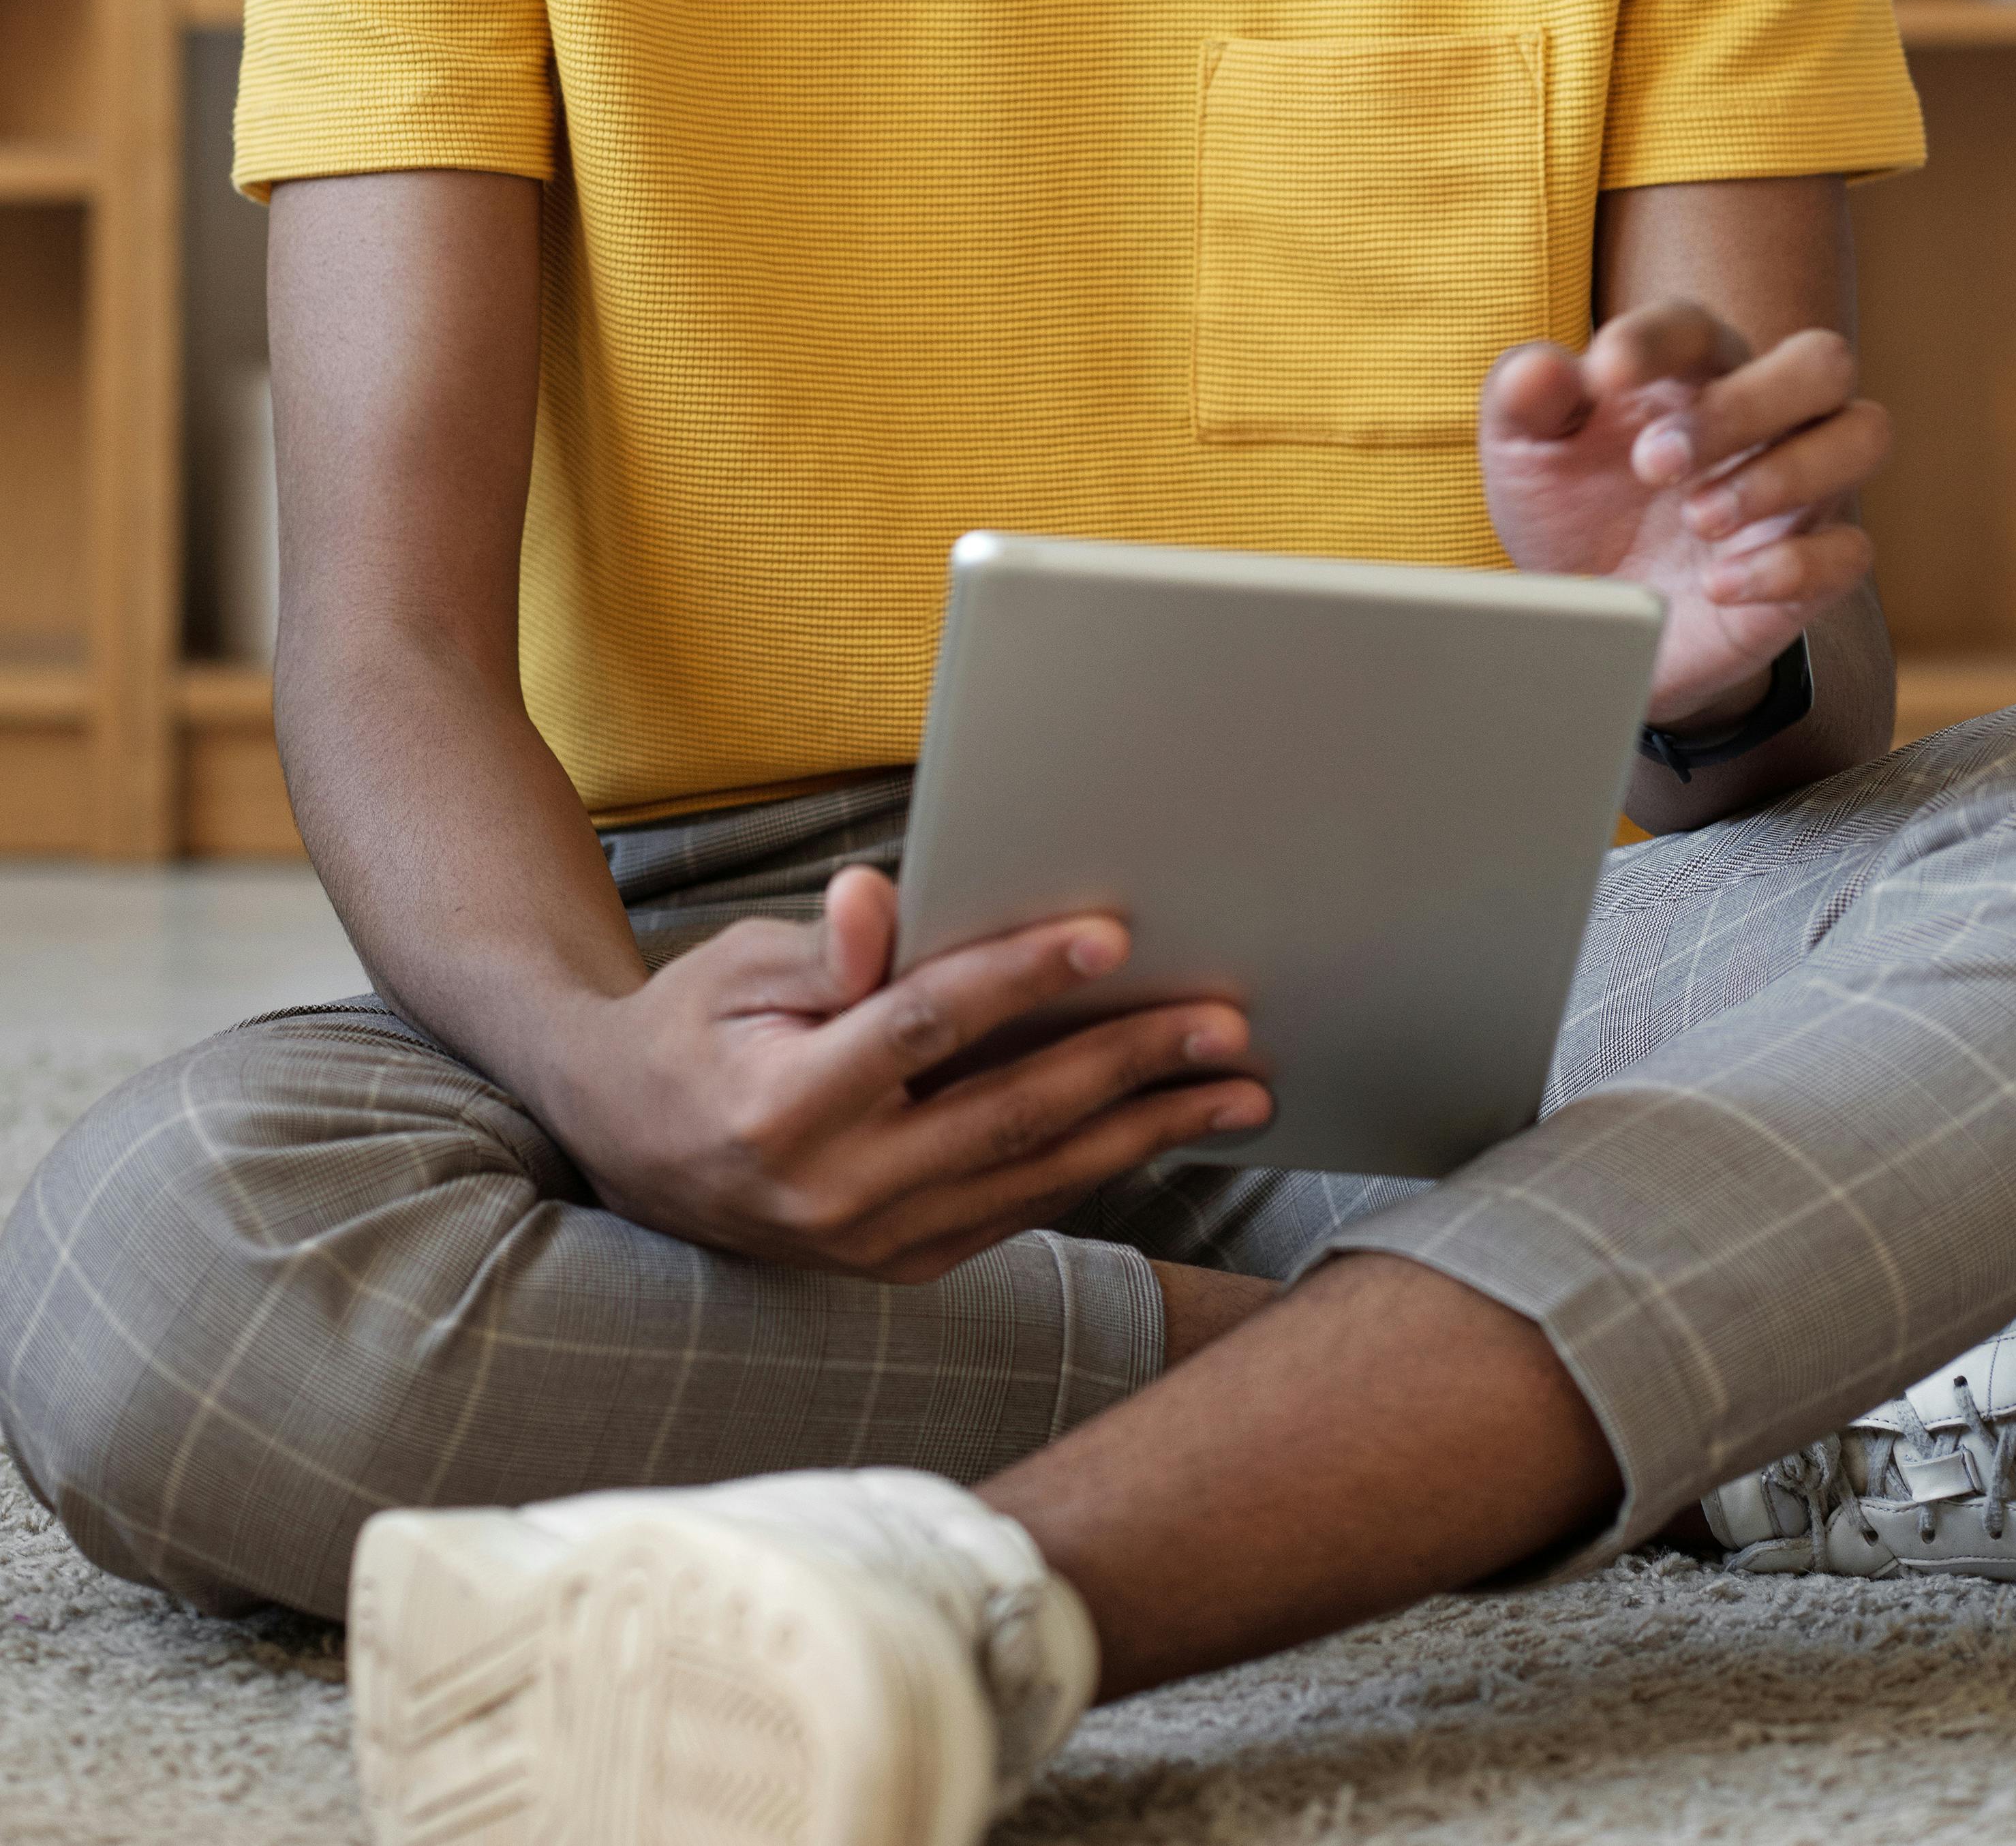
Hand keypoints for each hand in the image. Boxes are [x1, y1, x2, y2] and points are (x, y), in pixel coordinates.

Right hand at [538, 867, 1273, 1281]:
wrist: (628, 1145)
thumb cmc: (691, 1028)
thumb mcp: (735, 967)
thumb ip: (823, 949)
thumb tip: (881, 899)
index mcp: (785, 1106)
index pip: (926, 1028)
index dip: (1019, 978)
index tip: (1110, 937)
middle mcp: (834, 1191)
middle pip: (1008, 1116)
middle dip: (1129, 1066)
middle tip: (1225, 1025)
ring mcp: (870, 1243)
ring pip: (1032, 1179)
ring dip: (1145, 1131)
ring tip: (1238, 1091)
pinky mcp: (898, 1265)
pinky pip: (1015, 1210)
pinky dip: (1094, 1167)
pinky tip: (1164, 1128)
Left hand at [1477, 299, 1890, 730]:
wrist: (1599, 626)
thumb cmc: (1572, 513)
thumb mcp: (1527, 457)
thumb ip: (1524, 402)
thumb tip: (1538, 370)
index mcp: (1690, 371)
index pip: (1696, 326)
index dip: (1655, 340)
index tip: (1603, 376)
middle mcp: (1762, 417)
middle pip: (1819, 362)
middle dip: (1744, 405)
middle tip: (1654, 463)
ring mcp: (1799, 491)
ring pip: (1862, 435)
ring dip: (1784, 473)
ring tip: (1697, 519)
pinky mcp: (1815, 567)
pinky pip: (1851, 550)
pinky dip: (1790, 566)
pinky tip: (1718, 584)